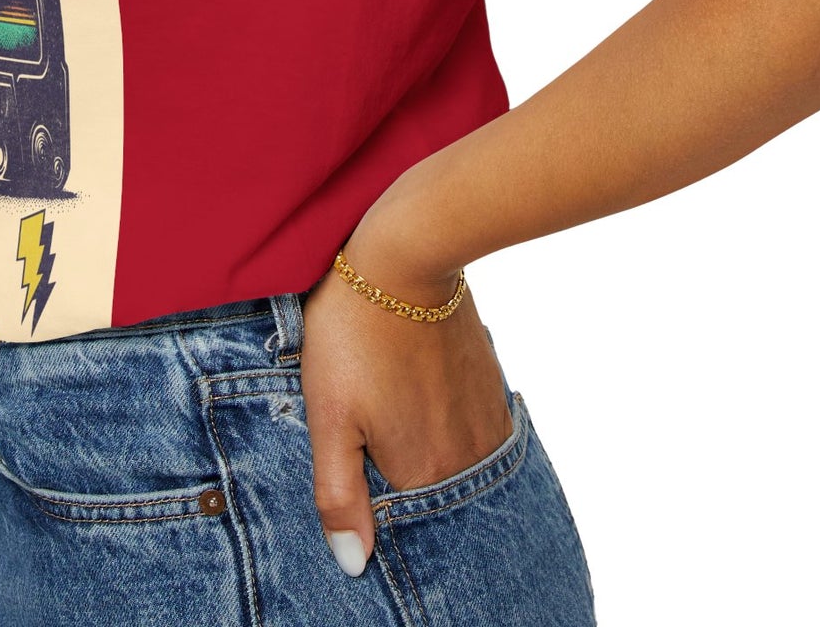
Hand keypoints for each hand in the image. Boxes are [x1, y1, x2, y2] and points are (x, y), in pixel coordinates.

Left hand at [299, 193, 513, 578]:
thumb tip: (354, 564)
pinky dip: (450, 432)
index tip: (357, 482)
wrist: (407, 253)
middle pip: (434, 496)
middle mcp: (465, 457)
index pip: (404, 526)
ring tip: (394, 418)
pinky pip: (473, 432)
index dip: (376, 514)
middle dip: (404, 487)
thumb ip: (339, 494)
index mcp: (423, 472)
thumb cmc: (355, 332)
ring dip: (429, 457)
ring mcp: (485, 421)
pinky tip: (421, 403)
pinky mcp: (491, 386)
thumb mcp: (328, 415)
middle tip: (371, 437)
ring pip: (455, 464)